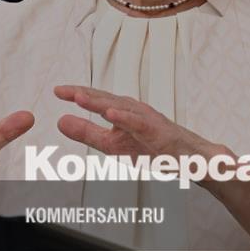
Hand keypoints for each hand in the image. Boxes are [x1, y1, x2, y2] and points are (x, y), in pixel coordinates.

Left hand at [53, 85, 229, 160]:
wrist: (192, 159)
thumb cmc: (156, 148)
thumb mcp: (113, 144)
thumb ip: (87, 133)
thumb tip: (59, 121)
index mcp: (123, 112)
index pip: (97, 100)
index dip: (77, 94)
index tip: (57, 91)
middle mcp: (135, 111)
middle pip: (106, 100)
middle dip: (85, 94)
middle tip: (62, 90)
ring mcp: (148, 120)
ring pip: (121, 108)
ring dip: (101, 102)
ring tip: (80, 97)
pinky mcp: (159, 132)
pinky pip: (140, 124)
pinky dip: (126, 118)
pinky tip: (111, 115)